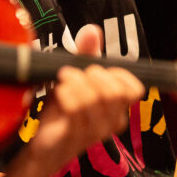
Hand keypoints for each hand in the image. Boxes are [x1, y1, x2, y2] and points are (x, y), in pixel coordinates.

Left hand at [20, 25, 144, 176]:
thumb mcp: (76, 79)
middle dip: (94, 75)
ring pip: (95, 99)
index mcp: (118, 109)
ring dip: (76, 83)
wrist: (42, 146)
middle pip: (115, 92)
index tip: (99, 68)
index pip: (134, 90)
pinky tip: (59, 92)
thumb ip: (86, 55)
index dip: (119, 74)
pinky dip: (66, 95)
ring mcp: (94, 132)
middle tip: (76, 73)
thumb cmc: (64, 112)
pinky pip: (76, 110)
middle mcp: (111, 122)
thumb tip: (92, 31)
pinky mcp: (74, 137)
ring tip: (64, 80)